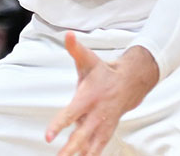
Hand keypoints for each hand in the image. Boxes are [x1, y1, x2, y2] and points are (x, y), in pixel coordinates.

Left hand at [46, 34, 158, 155]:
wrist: (131, 82)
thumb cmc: (103, 71)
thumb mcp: (88, 58)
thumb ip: (75, 48)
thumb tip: (68, 35)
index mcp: (88, 98)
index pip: (71, 114)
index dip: (59, 125)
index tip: (48, 136)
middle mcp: (96, 114)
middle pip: (81, 135)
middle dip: (70, 149)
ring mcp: (103, 124)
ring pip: (91, 145)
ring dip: (80, 155)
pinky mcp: (107, 130)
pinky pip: (98, 146)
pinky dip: (91, 155)